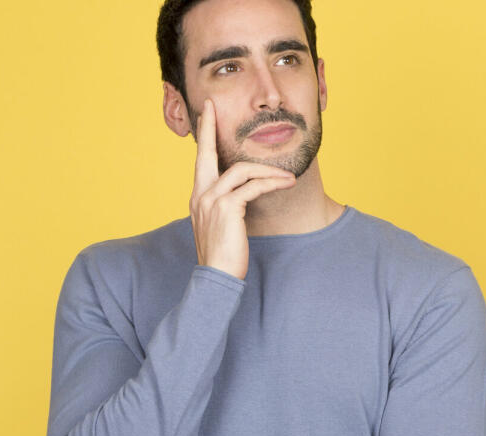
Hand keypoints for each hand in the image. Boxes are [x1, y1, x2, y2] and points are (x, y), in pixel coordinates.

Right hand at [190, 98, 296, 279]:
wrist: (216, 278)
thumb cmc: (223, 256)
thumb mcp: (222, 226)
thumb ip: (228, 206)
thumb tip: (244, 196)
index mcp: (198, 198)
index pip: (200, 162)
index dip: (203, 137)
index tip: (206, 113)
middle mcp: (200, 195)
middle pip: (205, 154)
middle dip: (208, 128)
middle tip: (212, 107)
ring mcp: (210, 201)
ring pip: (241, 171)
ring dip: (268, 171)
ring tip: (288, 177)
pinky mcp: (226, 208)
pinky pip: (252, 187)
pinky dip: (271, 183)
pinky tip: (286, 183)